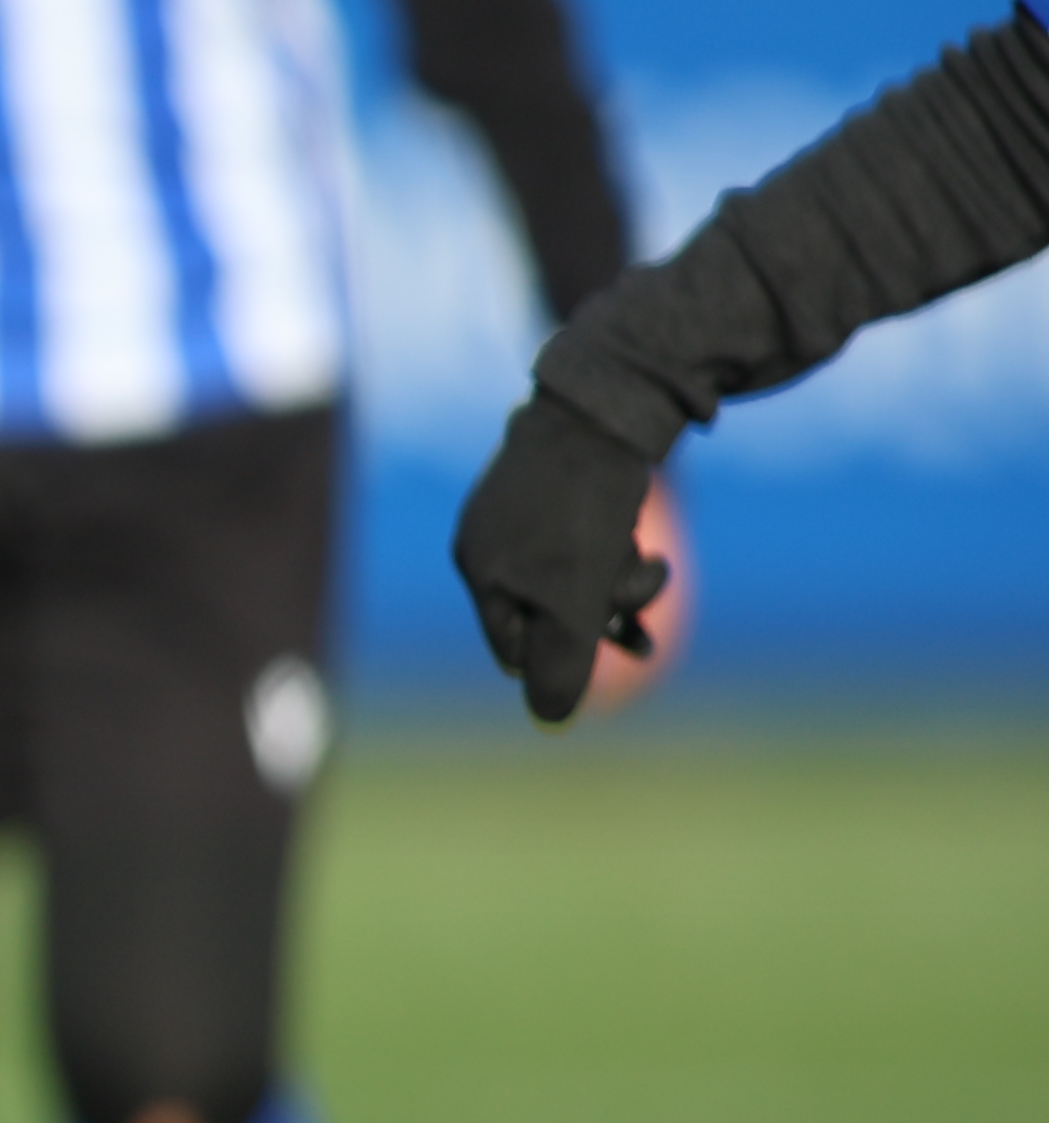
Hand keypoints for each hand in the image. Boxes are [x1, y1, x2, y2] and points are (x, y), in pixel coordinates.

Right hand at [451, 396, 678, 724]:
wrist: (611, 404)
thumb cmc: (585, 505)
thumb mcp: (574, 594)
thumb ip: (560, 660)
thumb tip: (549, 718)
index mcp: (476, 566)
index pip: (516, 648)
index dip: (568, 653)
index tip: (622, 637)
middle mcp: (485, 541)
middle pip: (546, 614)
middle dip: (601, 615)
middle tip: (646, 597)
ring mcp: (514, 512)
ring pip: (569, 579)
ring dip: (615, 581)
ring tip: (646, 557)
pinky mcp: (549, 489)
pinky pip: (578, 543)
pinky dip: (610, 548)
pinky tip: (633, 531)